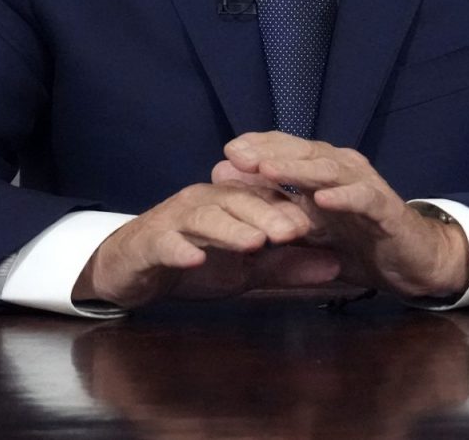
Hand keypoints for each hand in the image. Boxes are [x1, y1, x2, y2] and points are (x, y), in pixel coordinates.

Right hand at [73, 184, 339, 308]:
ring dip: (229, 229)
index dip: (294, 207)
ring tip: (254, 243)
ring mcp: (174, 220)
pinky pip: (164, 243)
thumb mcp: (246, 270)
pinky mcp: (148, 243)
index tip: (326, 221)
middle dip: (268, 215)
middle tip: (296, 232)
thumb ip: (287, 266)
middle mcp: (204, 202)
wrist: (130, 269)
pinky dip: (179, 249)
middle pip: (238, 202)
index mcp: (230, 203)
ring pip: (204, 218)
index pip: (266, 198)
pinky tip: (193, 259)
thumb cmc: (193, 262)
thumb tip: (338, 267)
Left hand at [216, 132, 468, 300]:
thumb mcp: (306, 228)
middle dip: (269, 153)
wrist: (412, 264)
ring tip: (268, 171)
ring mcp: (366, 187)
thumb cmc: (356, 243)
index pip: (287, 148)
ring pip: (329, 171)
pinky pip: (364, 199)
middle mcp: (344, 169)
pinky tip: (322, 199)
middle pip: (304, 153)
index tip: (226, 153)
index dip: (258, 147)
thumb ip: (270, 207)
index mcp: (324, 170)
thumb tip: (221, 179)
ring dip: (298, 170)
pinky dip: (343, 197)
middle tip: (237, 155)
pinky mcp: (387, 210)